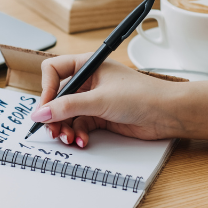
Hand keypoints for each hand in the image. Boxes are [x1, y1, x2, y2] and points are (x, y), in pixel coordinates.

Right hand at [31, 53, 182, 146]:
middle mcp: (89, 81)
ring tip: (68, 139)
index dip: (47, 90)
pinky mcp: (101, 116)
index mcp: (87, 65)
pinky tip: (83, 141)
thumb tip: (40, 114)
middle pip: (58, 97)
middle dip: (54, 115)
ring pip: (67, 114)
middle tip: (52, 130)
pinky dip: (78, 134)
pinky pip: (80, 125)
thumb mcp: (99, 100)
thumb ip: (67, 107)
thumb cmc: (141, 95)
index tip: (46, 108)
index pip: (53, 71)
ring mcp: (94, 99)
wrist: (168, 113)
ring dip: (64, 128)